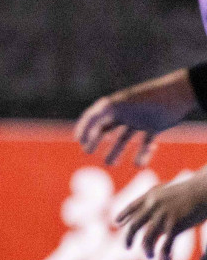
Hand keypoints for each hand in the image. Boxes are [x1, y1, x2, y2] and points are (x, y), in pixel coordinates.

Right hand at [76, 69, 196, 166]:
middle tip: (89, 152)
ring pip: (123, 138)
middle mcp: (125, 112)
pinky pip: (144, 142)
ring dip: (116, 151)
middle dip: (96, 140)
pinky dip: (141, 154)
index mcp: (114, 105)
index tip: (80, 142)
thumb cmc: (147, 100)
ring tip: (111, 163)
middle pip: (105, 128)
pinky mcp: (154, 126)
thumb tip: (82, 135)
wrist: (179, 95)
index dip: (84, 129)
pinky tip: (139, 163)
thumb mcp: (117, 107)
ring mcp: (139, 120)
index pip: (93, 117)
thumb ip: (97, 118)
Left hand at [116, 173, 206, 259]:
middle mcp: (153, 206)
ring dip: (146, 250)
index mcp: (151, 196)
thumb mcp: (170, 192)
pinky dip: (164, 256)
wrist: (206, 190)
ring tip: (149, 256)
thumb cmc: (192, 191)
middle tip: (127, 247)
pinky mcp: (175, 225)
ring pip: (147, 238)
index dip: (123, 215)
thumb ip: (158, 201)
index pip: (131, 207)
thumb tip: (150, 213)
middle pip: (134, 225)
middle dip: (128, 238)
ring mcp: (163, 216)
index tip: (117, 223)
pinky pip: (165, 245)